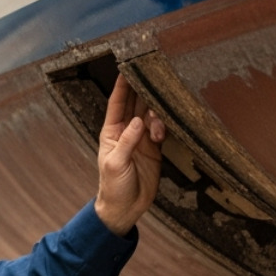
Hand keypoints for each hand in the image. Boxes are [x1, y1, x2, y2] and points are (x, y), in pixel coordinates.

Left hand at [93, 74, 166, 236]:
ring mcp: (141, 139)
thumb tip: (138, 121)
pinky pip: (161, 129)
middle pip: (136, 104)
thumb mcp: (116, 164)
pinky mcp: (155, 149)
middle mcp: (127, 131)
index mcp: (111, 132)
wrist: (125, 208)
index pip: (117, 103)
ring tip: (156, 126)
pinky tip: (162, 132)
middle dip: (143, 89)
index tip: (126, 67)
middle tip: (152, 75)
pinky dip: (164, 126)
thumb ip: (127, 141)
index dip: (122, 86)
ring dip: (156, 113)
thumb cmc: (113, 187)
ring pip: (151, 115)